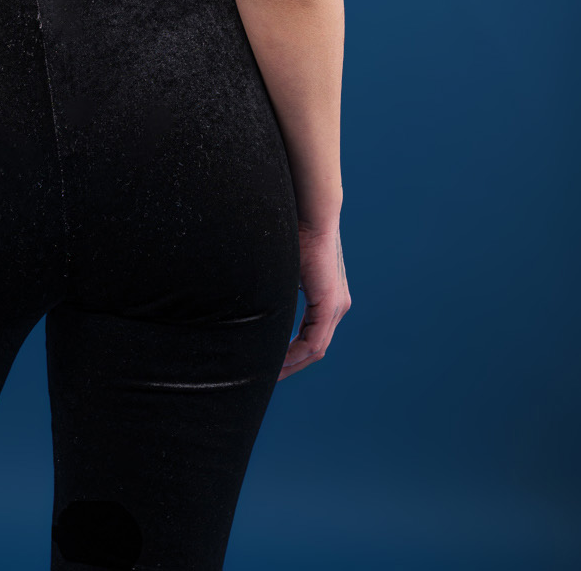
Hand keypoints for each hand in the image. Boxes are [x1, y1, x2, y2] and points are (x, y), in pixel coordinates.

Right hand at [278, 220, 349, 379]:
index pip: (311, 334)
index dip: (292, 352)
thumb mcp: (282, 268)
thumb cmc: (292, 231)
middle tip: (270, 376)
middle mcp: (336, 305)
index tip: (272, 363)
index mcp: (326, 295)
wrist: (309, 212)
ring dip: (293, 362)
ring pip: (315, 347)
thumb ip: (275, 286)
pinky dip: (296, 352)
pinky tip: (279, 361)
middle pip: (315, 346)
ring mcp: (336, 306)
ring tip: (271, 374)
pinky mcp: (330, 304)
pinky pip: (314, 340)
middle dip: (292, 364)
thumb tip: (252, 295)